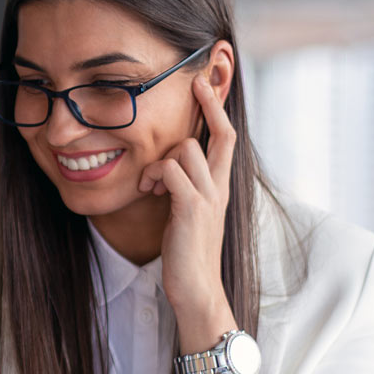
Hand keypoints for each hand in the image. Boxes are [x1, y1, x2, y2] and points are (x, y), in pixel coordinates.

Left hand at [139, 73, 238, 335]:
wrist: (197, 290)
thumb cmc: (187, 253)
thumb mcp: (189, 213)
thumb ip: (184, 188)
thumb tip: (166, 167)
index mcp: (220, 187)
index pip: (226, 140)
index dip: (218, 111)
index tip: (208, 86)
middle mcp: (219, 188)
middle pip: (221, 134)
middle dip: (209, 104)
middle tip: (196, 84)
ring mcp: (208, 197)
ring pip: (185, 149)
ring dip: (159, 159)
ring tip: (149, 183)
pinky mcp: (191, 207)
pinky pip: (170, 169)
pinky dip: (153, 174)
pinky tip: (148, 190)